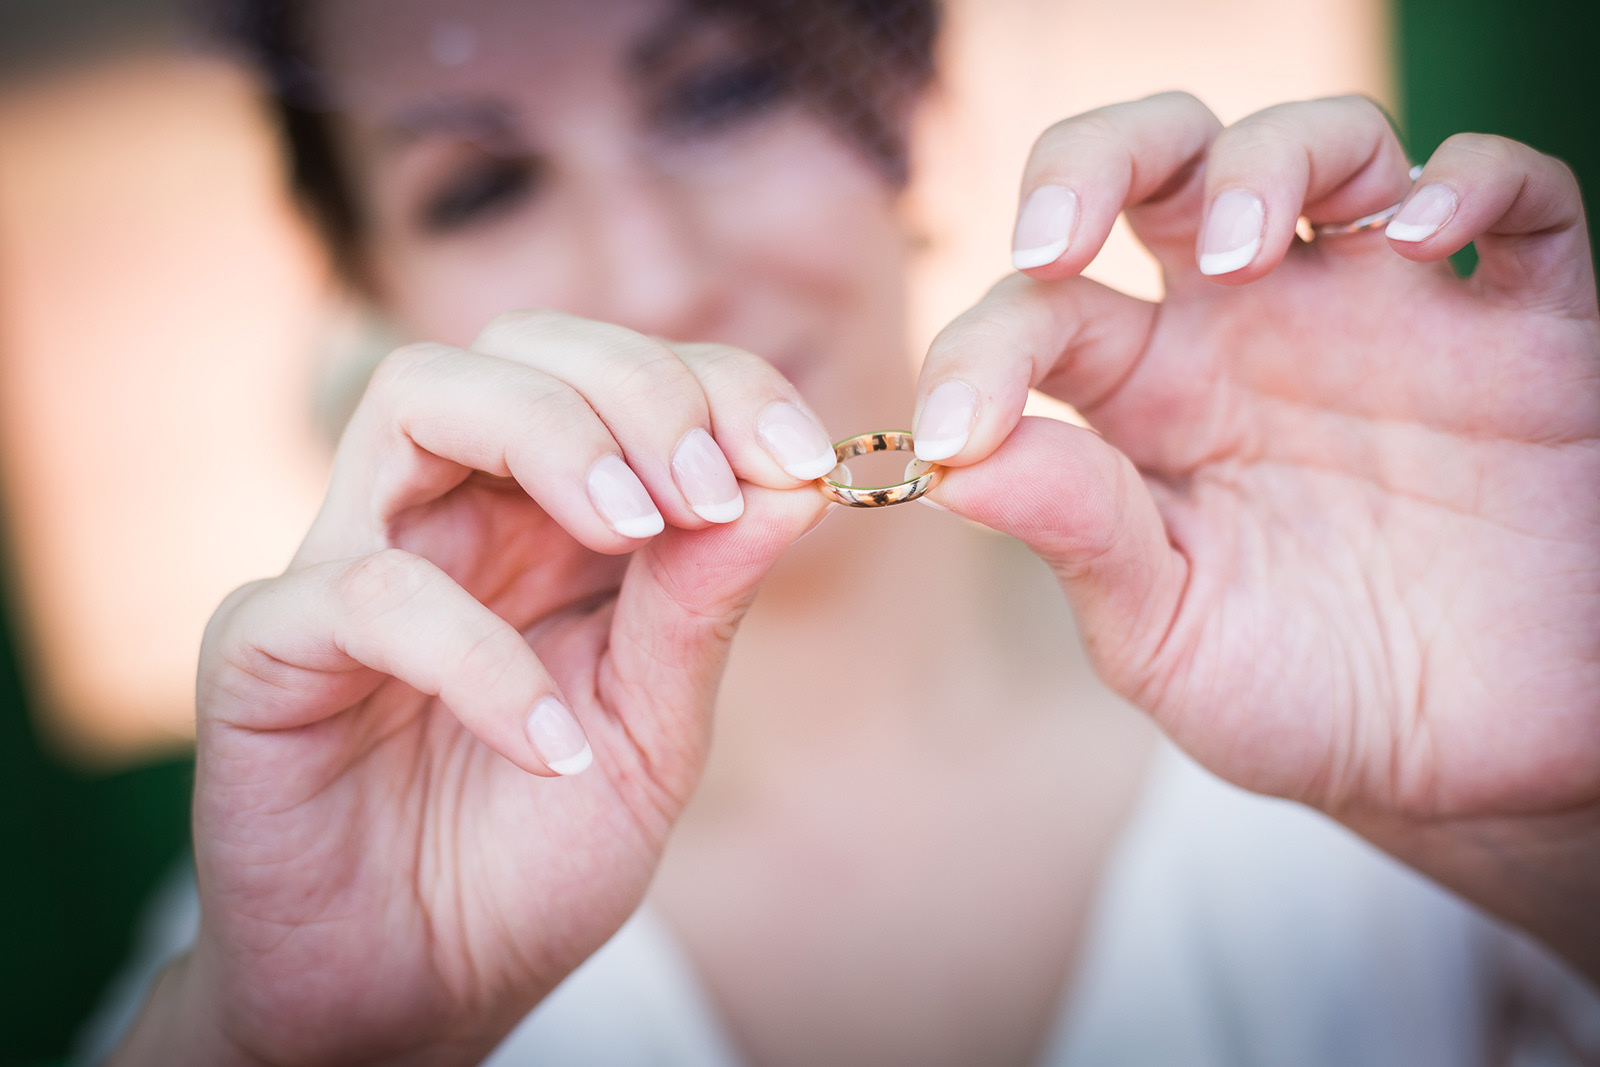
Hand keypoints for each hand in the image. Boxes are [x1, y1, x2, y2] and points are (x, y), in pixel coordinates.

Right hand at [114, 311, 833, 1065]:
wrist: (417, 994)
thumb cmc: (532, 853)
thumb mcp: (652, 725)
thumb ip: (703, 601)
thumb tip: (794, 480)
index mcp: (544, 520)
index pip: (619, 375)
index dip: (715, 386)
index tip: (799, 460)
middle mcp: (446, 517)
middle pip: (519, 347)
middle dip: (636, 389)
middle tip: (712, 490)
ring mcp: (349, 565)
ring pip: (418, 397)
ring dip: (550, 437)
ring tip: (639, 531)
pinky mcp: (268, 649)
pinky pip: (366, 592)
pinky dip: (478, 653)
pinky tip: (556, 749)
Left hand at [914, 93, 1599, 974]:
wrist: (1457, 764)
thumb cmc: (1295, 694)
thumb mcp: (1167, 636)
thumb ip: (1076, 537)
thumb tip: (953, 463)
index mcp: (1146, 398)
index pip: (1040, 314)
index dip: (979, 352)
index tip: (957, 433)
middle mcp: (1250, 330)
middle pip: (1158, 166)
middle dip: (1092, 163)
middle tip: (1054, 239)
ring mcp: (1383, 315)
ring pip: (1324, 150)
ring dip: (1267, 164)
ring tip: (1238, 252)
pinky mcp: (1521, 332)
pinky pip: (1515, 198)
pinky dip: (1472, 183)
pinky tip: (1419, 237)